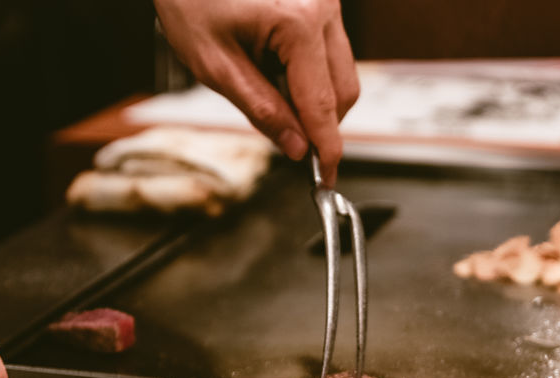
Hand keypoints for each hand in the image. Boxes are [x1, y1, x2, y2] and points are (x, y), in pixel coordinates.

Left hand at [153, 0, 359, 185]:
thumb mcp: (215, 66)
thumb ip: (261, 110)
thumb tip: (296, 147)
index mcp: (298, 22)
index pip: (323, 105)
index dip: (326, 149)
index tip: (326, 177)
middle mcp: (323, 6)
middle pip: (344, 90)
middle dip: (320, 123)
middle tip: (287, 138)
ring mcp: (327, 0)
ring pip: (341, 72)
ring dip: (314, 96)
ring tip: (266, 85)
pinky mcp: (322, 1)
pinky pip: (329, 51)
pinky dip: (309, 72)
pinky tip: (274, 65)